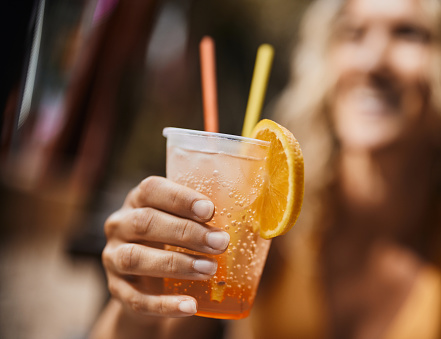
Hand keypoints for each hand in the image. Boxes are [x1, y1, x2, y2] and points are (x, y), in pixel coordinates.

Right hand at [102, 176, 229, 317]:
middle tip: (220, 243)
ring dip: (176, 264)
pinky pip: (136, 299)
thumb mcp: (186, 222)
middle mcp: (120, 224)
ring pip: (135, 258)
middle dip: (186, 233)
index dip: (179, 198)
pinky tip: (190, 307)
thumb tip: (264, 223)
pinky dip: (164, 304)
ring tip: (209, 270)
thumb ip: (209, 218)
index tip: (209, 209)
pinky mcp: (117, 289)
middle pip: (145, 222)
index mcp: (138, 200)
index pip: (151, 189)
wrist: (149, 279)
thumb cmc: (176, 240)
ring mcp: (113, 257)